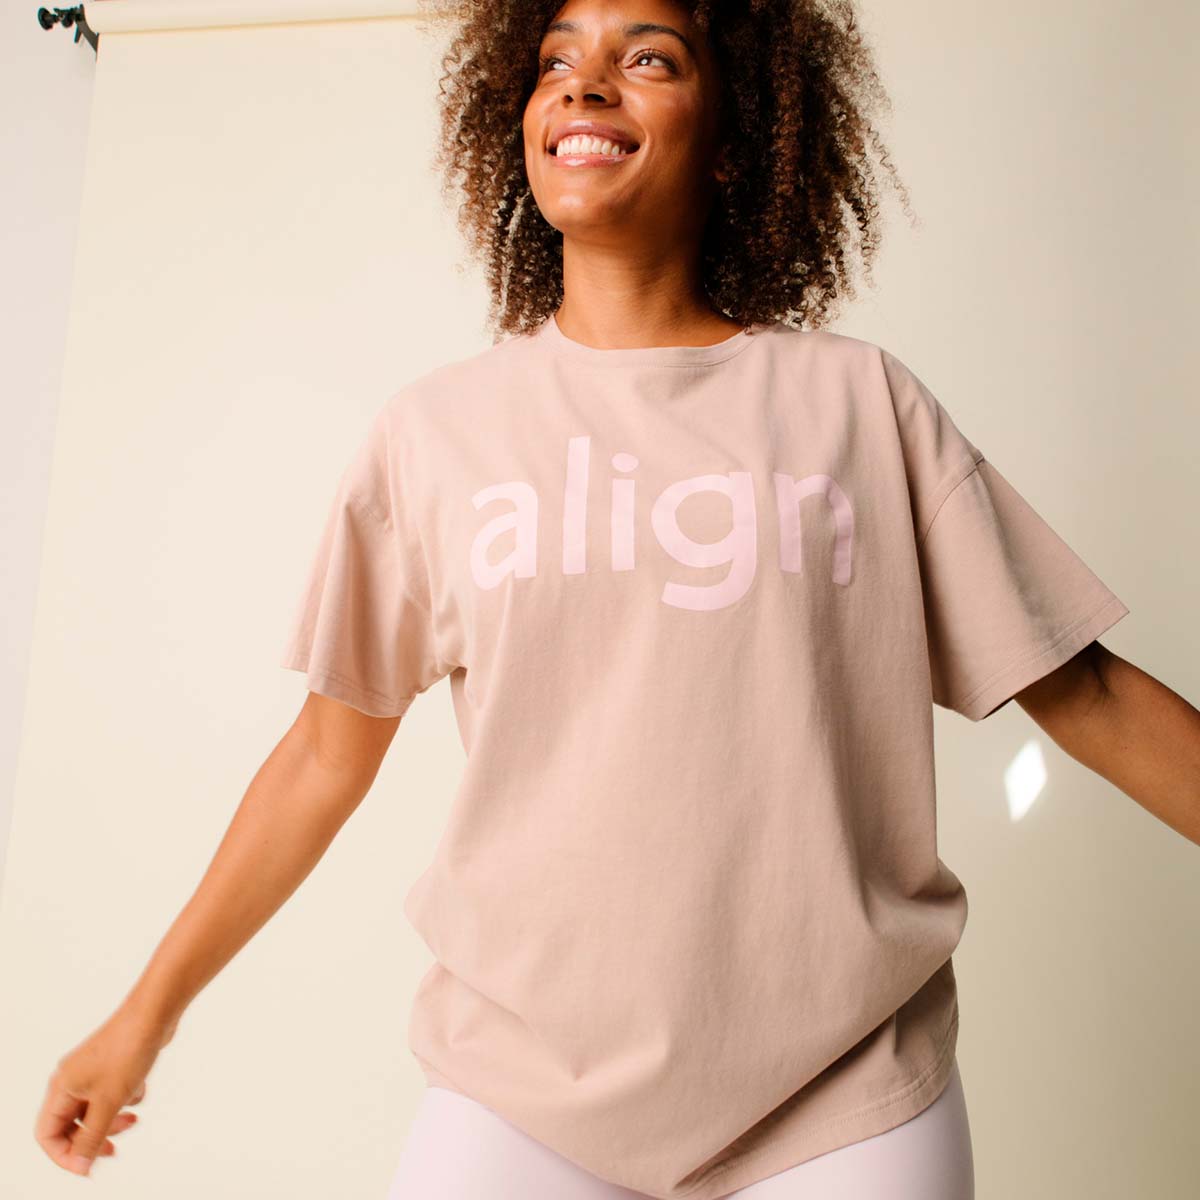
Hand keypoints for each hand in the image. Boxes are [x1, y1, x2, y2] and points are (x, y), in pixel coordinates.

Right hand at [34, 1002, 175, 1177]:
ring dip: (113, 1118)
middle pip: (71, 1124)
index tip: (89, 1164)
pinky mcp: (112, 1064)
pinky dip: (126, 1097)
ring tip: (133, 1117)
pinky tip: (140, 1087)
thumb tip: (79, 1165)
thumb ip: (92, 1136)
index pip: (47, 1133)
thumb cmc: (128, 1050)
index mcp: (61, 1088)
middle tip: (114, 1147)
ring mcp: (92, 1070)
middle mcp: (72, 1079)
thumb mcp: (109, 1102)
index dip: (64, 1154)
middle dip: (93, 1137)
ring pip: (95, 1109)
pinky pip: (113, 1092)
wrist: (154, 1014)